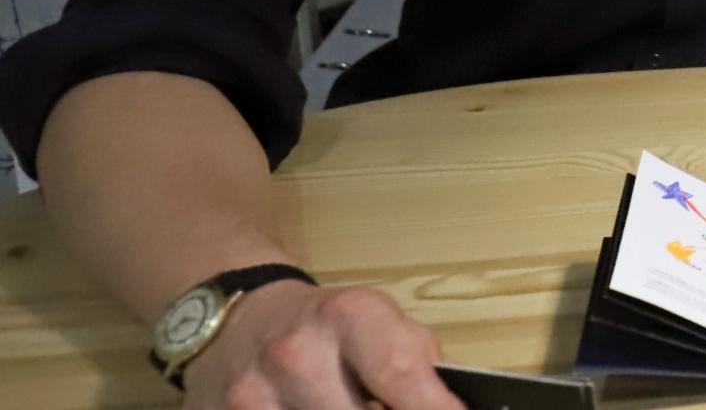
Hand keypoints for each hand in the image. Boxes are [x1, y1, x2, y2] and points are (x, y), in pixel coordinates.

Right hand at [181, 279, 459, 409]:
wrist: (237, 319)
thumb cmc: (327, 325)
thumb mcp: (381, 322)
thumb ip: (419, 366)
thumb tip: (457, 405)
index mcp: (348, 316)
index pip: (401, 374)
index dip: (435, 409)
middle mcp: (297, 354)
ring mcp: (252, 396)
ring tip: (356, 407)